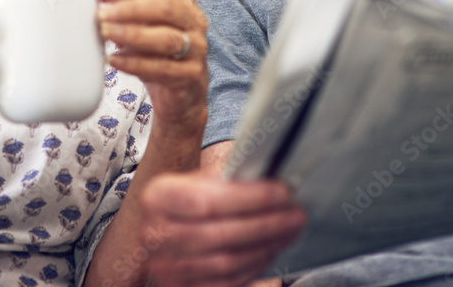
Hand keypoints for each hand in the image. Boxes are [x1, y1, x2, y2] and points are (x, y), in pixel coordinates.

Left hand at [96, 0, 207, 131]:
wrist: (182, 95)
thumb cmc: (159, 56)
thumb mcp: (144, 30)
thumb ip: (126, 15)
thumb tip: (98, 1)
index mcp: (183, 5)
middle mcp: (194, 24)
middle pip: (165, 9)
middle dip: (130, 9)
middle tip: (103, 14)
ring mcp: (196, 50)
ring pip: (166, 39)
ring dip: (132, 34)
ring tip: (106, 33)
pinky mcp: (190, 75)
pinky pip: (161, 68)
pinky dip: (135, 63)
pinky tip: (115, 59)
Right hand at [141, 171, 306, 286]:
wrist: (165, 231)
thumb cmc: (190, 200)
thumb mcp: (200, 180)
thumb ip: (229, 179)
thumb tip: (273, 176)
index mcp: (158, 198)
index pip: (208, 201)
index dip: (250, 199)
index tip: (283, 192)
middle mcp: (156, 235)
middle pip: (221, 235)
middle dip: (266, 224)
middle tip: (295, 214)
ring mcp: (166, 268)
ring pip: (227, 263)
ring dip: (266, 247)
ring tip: (289, 231)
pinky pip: (228, 283)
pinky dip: (256, 268)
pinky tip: (272, 250)